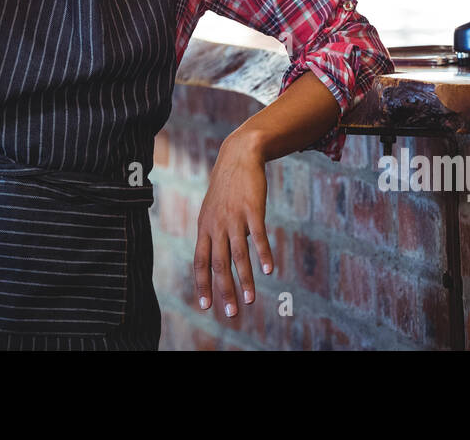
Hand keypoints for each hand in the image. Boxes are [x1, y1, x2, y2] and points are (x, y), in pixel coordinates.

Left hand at [193, 130, 273, 319]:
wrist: (239, 155)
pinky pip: (258, 236)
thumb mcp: (212, 210)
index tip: (205, 306)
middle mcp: (217, 225)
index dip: (202, 284)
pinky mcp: (252, 209)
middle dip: (223, 290)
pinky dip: (263, 253)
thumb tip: (214, 258)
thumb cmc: (227, 187)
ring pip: (238, 254)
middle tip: (230, 313)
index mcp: (205, 227)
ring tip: (250, 300)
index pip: (200, 261)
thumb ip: (212, 233)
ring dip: (244, 279)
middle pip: (218, 263)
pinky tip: (269, 270)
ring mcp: (234, 217)